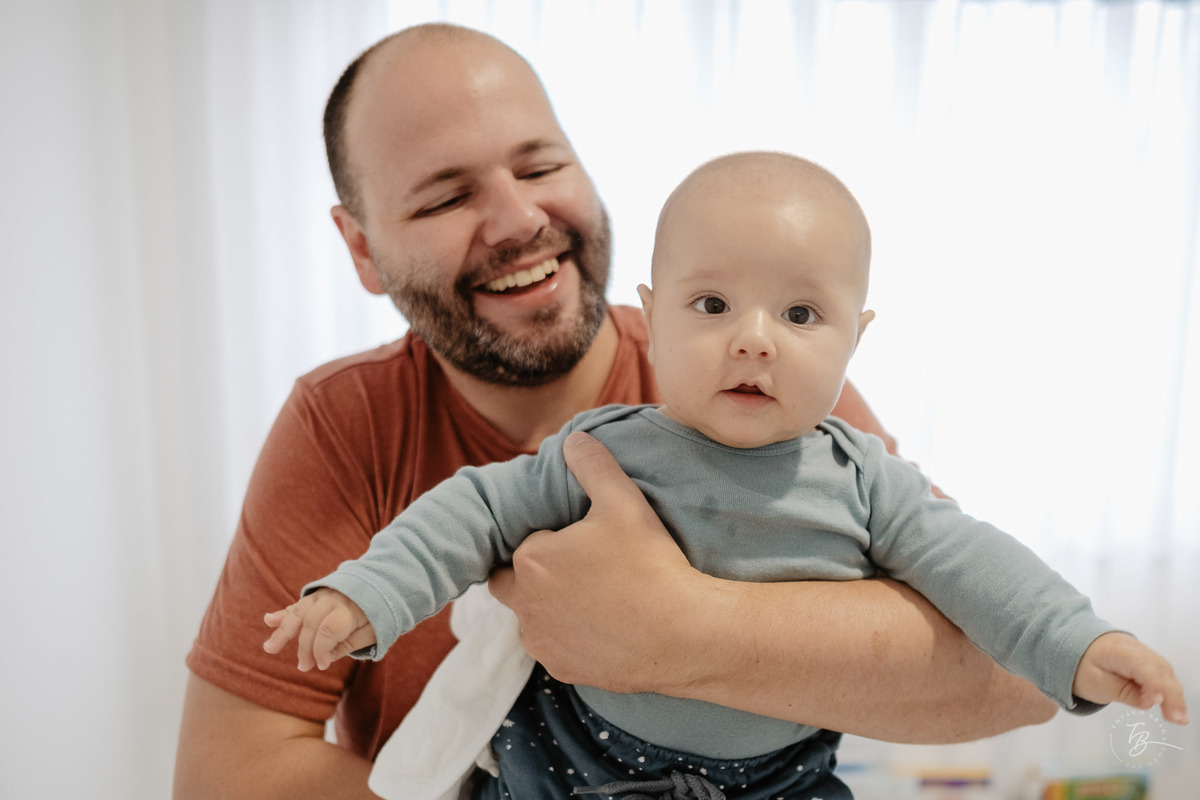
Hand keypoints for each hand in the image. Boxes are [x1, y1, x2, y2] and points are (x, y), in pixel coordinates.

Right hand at [262, 588, 375, 671]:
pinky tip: (269, 620)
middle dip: (304, 647)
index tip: (322, 665)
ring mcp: (322, 595)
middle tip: (303, 666)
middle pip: (311, 623)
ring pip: (299, 613)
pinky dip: (284, 613)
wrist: (381, 584)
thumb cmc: (378, 614)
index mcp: (349, 608)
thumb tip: (323, 660)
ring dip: (283, 631)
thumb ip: (347, 645)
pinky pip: (298, 605)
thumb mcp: (372, 632)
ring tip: (269, 648)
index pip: (328, 630)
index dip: (321, 650)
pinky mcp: (316, 596)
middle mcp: (332, 599)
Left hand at [488, 431, 705, 693]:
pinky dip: (569, 637)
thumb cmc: (652, 565)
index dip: (551, 539)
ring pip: (531, 616)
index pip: (526, 542)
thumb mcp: (625, 501)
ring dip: (549, 606)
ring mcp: (541, 641)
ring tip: (594, 596)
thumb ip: (594, 465)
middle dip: (535, 572)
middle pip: (512, 580)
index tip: (582, 541)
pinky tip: (602, 626)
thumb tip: (574, 439)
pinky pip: (554, 647)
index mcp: (532, 558)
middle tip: (579, 567)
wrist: (684, 634)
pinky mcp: (561, 669)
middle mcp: (524, 604)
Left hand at [1073, 632, 1188, 723]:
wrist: (1082, 649)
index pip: (1141, 665)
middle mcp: (1137, 649)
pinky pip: (1165, 678)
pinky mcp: (1151, 664)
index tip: (1156, 702)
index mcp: (1118, 650)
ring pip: (1167, 674)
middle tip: (1175, 719)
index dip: (1152, 683)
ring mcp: (1146, 654)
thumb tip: (1149, 703)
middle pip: (1159, 670)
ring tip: (1180, 719)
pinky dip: (1173, 694)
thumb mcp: (1096, 683)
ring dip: (1176, 697)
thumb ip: (1123, 692)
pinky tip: (1179, 712)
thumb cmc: (1085, 667)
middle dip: (1170, 694)